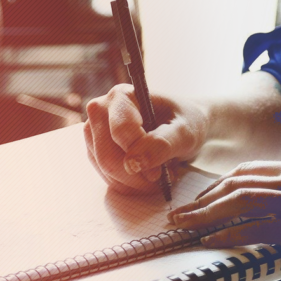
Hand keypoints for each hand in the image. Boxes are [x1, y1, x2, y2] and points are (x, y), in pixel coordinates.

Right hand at [84, 84, 207, 194]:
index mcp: (122, 96)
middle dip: (136, 175)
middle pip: (107, 155)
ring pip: (105, 169)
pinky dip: (129, 184)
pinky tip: (146, 177)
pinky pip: (107, 177)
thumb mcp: (185, 132)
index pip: (120, 131)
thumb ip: (162, 144)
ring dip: (134, 181)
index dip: (140, 155)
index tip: (160, 170)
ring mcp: (95, 131)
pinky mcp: (96, 150)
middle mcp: (101, 110)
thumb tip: (133, 163)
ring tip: (157, 174)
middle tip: (161, 177)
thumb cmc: (185, 122)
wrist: (183, 126)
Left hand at [168, 159, 280, 264]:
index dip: (218, 186)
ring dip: (205, 214)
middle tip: (178, 213)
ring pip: (239, 202)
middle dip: (202, 199)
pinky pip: (258, 228)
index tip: (200, 198)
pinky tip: (211, 241)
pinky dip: (229, 234)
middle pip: (236, 184)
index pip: (248, 172)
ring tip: (183, 226)